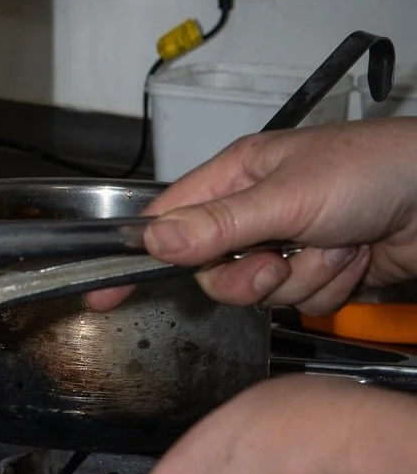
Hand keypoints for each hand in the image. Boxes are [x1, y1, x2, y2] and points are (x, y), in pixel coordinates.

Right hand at [88, 118, 416, 312]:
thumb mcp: (287, 196)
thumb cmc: (371, 171)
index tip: (102, 291)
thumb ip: (219, 224)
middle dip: (250, 273)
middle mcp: (257, 211)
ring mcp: (289, 243)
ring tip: (336, 246)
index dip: (139, 255)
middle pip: (213, 269)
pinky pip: (301, 302)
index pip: (168, 220)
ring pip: (260, 291)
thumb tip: (154, 242)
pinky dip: (330, 285)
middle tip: (281, 257)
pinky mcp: (321, 271)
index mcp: (236, 176)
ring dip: (303, 276)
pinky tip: (356, 258)